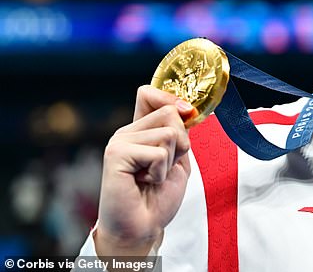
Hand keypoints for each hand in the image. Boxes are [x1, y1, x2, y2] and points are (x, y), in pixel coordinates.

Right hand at [94, 85, 192, 257]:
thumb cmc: (157, 198)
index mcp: (139, 130)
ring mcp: (119, 141)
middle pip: (169, 112)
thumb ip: (179, 133)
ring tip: (153, 177)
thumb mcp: (176, 159)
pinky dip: (160, 172)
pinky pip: (159, 152)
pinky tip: (145, 183)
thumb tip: (186, 108)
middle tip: (164, 167)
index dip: (170, 97)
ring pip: (170, 133)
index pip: (148, 93)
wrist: (141, 229)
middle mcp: (127, 132)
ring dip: (170, 162)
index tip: (187, 113)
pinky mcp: (116, 154)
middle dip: (181, 143)